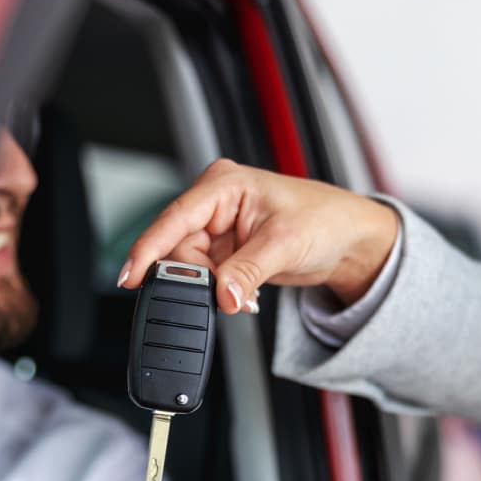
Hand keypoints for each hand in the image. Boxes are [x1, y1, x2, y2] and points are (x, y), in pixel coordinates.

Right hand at [117, 159, 398, 309]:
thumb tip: (221, 295)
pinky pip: (207, 277)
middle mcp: (215, 204)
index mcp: (224, 185)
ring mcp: (219, 229)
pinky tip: (244, 293)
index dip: (148, 249)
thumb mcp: (284, 244)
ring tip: (244, 293)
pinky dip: (222, 291)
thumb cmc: (326, 220)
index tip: (131, 276)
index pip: (174, 218)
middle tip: (224, 294)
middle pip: (178, 249)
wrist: (349, 241)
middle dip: (196, 279)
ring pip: (191, 268)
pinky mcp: (226, 252)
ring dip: (212, 289)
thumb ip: (247, 271)